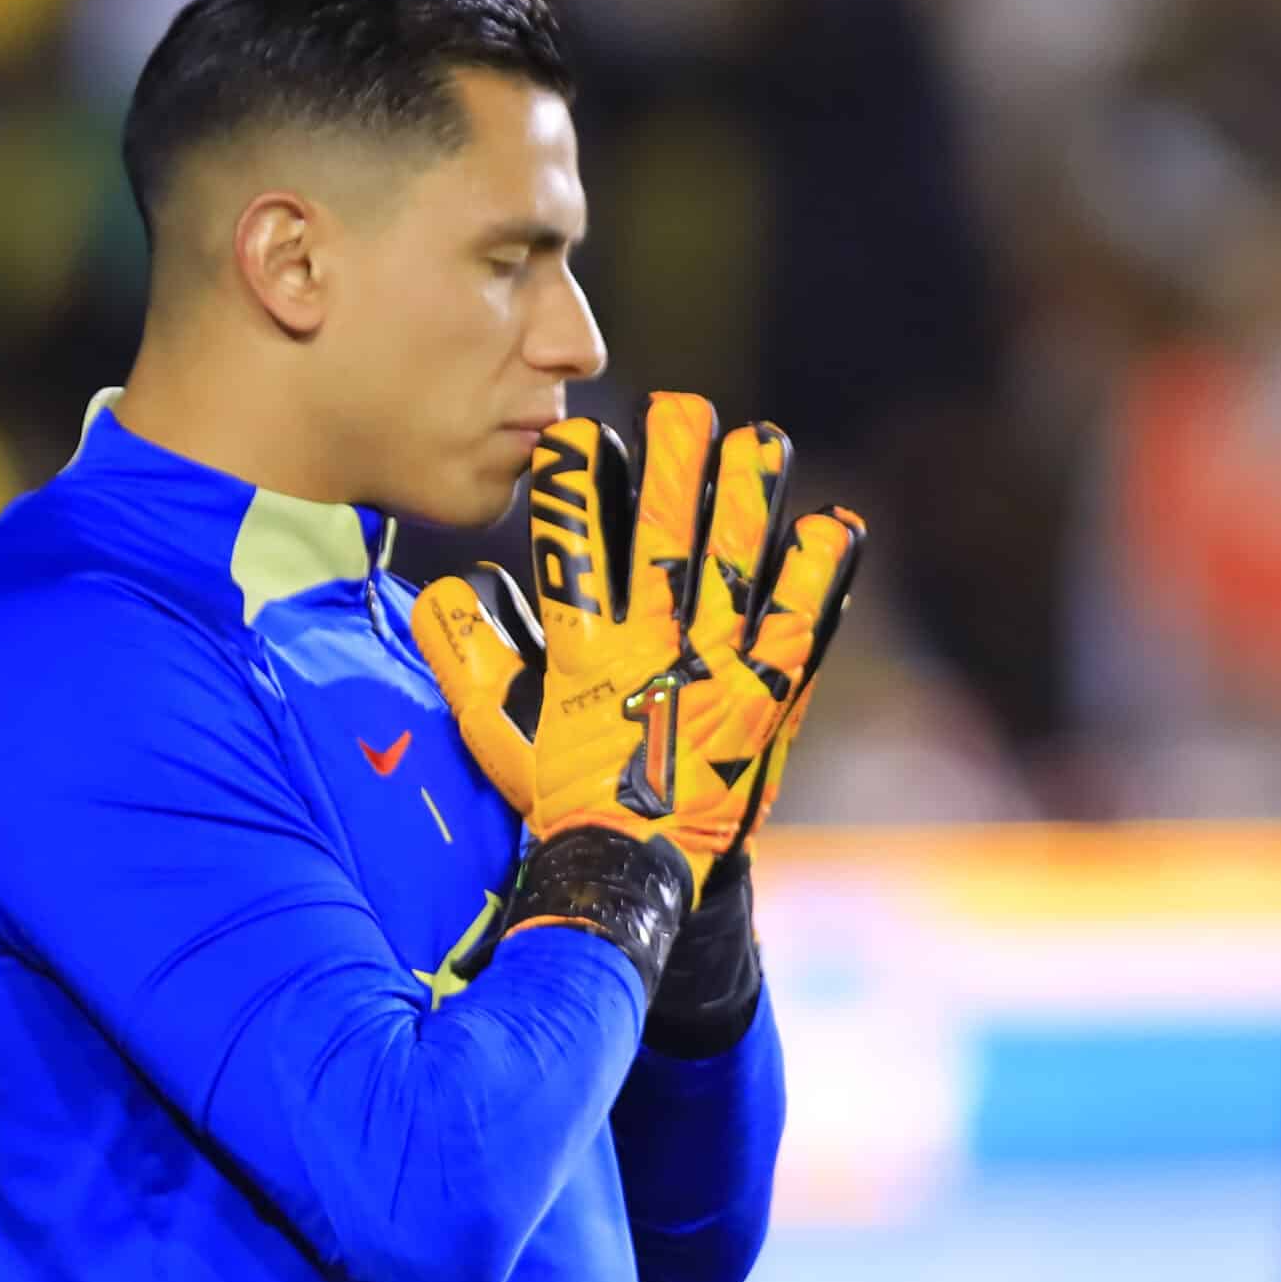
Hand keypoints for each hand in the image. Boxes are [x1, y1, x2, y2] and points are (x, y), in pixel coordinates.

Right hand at [416, 393, 862, 882]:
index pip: (573, 552)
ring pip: (735, 571)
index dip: (576, 487)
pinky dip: (819, 579)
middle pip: (664, 543)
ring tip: (762, 441)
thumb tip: (443, 588)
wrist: (629, 874)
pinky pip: (800, 629)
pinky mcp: (767, 701)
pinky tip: (837, 526)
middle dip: (674, 469)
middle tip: (684, 407)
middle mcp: (651, 655)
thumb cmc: (559, 798)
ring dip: (748, 503)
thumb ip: (466, 656)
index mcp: (582, 657)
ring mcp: (715, 675)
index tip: (580, 432)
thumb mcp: (495, 732)